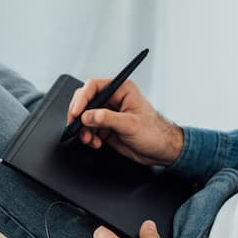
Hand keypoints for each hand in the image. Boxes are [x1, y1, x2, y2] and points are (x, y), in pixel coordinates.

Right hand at [67, 79, 182, 164]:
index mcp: (122, 90)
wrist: (161, 151)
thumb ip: (107, 119)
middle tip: (76, 126)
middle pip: (85, 101)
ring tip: (89, 139)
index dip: (82, 99)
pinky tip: (96, 142)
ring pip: (84, 116)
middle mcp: (113, 99)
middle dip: (79, 115)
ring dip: (83, 129)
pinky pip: (88, 129)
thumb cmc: (155, 133)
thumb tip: (87, 116)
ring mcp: (108, 113)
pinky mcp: (105, 127)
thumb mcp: (130, 124)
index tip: (76, 113)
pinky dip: (88, 136)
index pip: (93, 87)